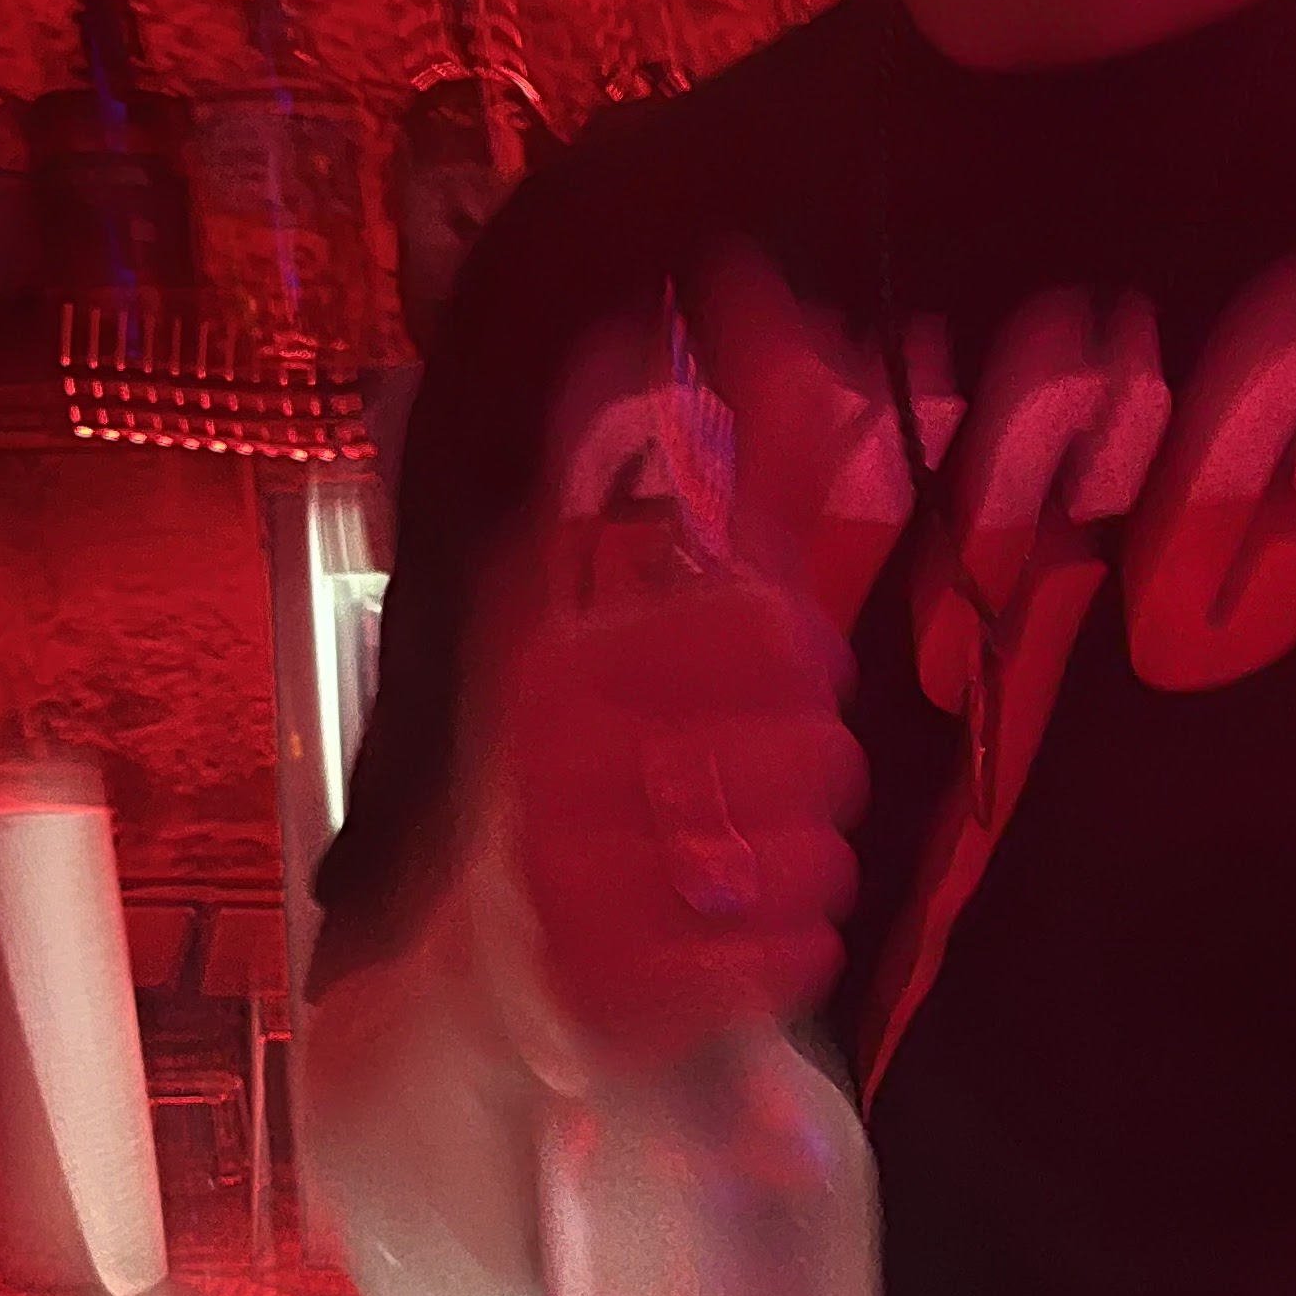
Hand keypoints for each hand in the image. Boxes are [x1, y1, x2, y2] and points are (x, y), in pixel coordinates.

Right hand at [474, 250, 867, 1078]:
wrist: (480, 988)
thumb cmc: (581, 775)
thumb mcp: (620, 608)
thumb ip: (708, 468)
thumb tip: (736, 285)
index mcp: (549, 655)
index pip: (765, 620)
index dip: (794, 652)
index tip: (769, 668)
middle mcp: (543, 770)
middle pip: (815, 741)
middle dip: (811, 763)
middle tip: (756, 782)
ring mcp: (567, 896)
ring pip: (813, 853)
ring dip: (805, 860)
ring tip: (740, 863)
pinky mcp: (603, 1010)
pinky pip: (791, 958)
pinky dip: (787, 950)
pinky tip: (733, 938)